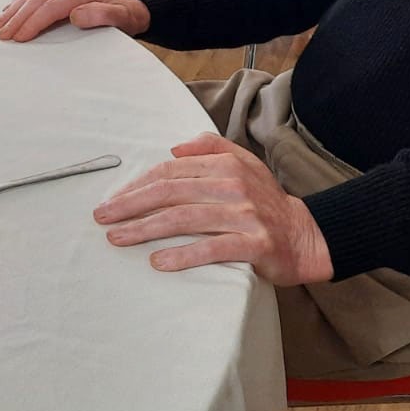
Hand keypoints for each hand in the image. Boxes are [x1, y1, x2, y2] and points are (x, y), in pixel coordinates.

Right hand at [0, 0, 149, 41]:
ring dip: (14, 9)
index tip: (19, 37)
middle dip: (16, 18)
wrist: (130, 10)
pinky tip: (10, 9)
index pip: (49, 7)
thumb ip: (100, 16)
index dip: (31, 23)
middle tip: (2, 34)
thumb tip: (76, 15)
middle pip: (36, 0)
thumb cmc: (123, 18)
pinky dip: (20, 1)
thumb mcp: (120, 19)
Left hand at [92, 133, 332, 284]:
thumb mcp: (244, 163)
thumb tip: (173, 149)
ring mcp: (244, 216)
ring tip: (118, 238)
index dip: (138, 185)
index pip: (170, 172)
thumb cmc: (266, 201)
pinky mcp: (254, 245)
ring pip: (184, 219)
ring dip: (145, 229)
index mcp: (226, 165)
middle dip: (131, 205)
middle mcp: (233, 186)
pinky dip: (182, 255)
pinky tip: (158, 262)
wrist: (307, 236)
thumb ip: (210, 149)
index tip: (113, 199)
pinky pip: (211, 249)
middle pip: (170, 193)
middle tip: (102, 217)